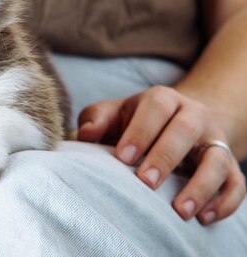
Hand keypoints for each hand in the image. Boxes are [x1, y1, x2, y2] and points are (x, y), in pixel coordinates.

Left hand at [78, 85, 245, 223]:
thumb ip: (97, 119)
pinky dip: (225, 202)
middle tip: (146, 183)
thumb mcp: (114, 114)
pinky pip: (236, 184)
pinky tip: (204, 218)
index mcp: (164, 99)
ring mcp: (214, 141)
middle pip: (187, 129)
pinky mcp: (230, 166)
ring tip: (180, 211)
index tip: (122, 157)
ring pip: (217, 159)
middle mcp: (194, 115)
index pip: (156, 107)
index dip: (140, 130)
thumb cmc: (136, 122)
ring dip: (201, 186)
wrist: (176, 124)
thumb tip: (85, 134)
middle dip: (166, 156)